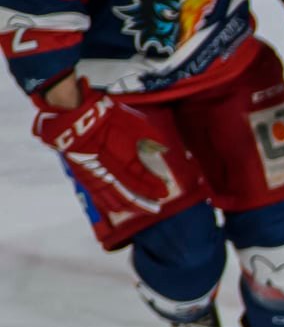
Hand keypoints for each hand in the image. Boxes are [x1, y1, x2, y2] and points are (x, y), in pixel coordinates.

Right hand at [31, 81, 172, 217]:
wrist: (74, 118)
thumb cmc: (107, 117)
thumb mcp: (135, 122)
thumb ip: (151, 137)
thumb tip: (165, 149)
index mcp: (122, 158)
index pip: (141, 180)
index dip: (153, 187)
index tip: (165, 193)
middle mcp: (108, 171)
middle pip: (129, 194)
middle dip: (145, 202)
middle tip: (157, 208)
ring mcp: (94, 176)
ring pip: (114, 199)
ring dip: (130, 206)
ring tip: (142, 210)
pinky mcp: (84, 178)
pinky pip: (98, 197)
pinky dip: (110, 204)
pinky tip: (118, 208)